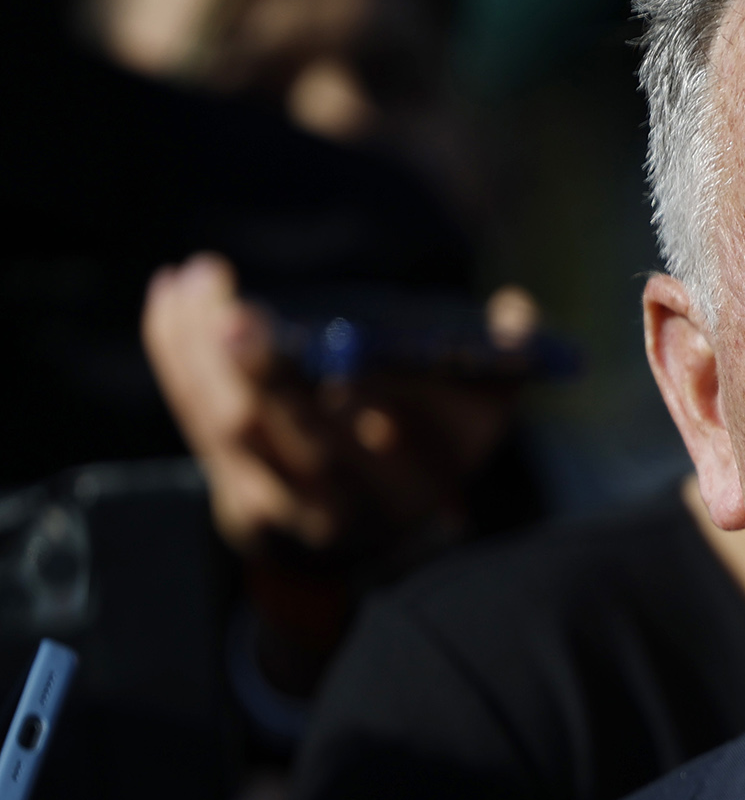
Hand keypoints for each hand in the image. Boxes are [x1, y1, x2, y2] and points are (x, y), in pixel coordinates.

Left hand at [142, 254, 515, 564]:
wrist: (364, 522)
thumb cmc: (432, 444)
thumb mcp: (482, 415)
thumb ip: (507, 361)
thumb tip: (518, 313)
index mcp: (408, 487)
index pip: (387, 458)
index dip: (374, 416)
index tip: (347, 372)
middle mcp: (337, 503)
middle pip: (290, 442)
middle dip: (262, 378)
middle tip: (236, 314)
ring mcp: (272, 495)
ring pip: (225, 424)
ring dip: (202, 350)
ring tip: (202, 277)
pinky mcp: (223, 475)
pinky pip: (189, 411)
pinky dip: (172, 350)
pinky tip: (169, 293)